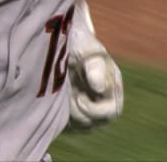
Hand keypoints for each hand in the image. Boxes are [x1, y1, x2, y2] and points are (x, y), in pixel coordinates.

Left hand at [66, 0, 122, 129]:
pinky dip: (60, 117)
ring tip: (59, 96)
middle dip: (79, 114)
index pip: (111, 111)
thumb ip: (95, 66)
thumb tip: (100, 88)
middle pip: (96, 122)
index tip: (77, 98)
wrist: (59, 41)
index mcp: (112, 85)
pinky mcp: (73, 111)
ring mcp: (88, 106)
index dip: (94, 110)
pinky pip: (69, 125)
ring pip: (82, 126)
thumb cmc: (77, 43)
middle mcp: (103, 98)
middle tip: (64, 98)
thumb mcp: (86, 49)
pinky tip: (54, 100)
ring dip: (69, 115)